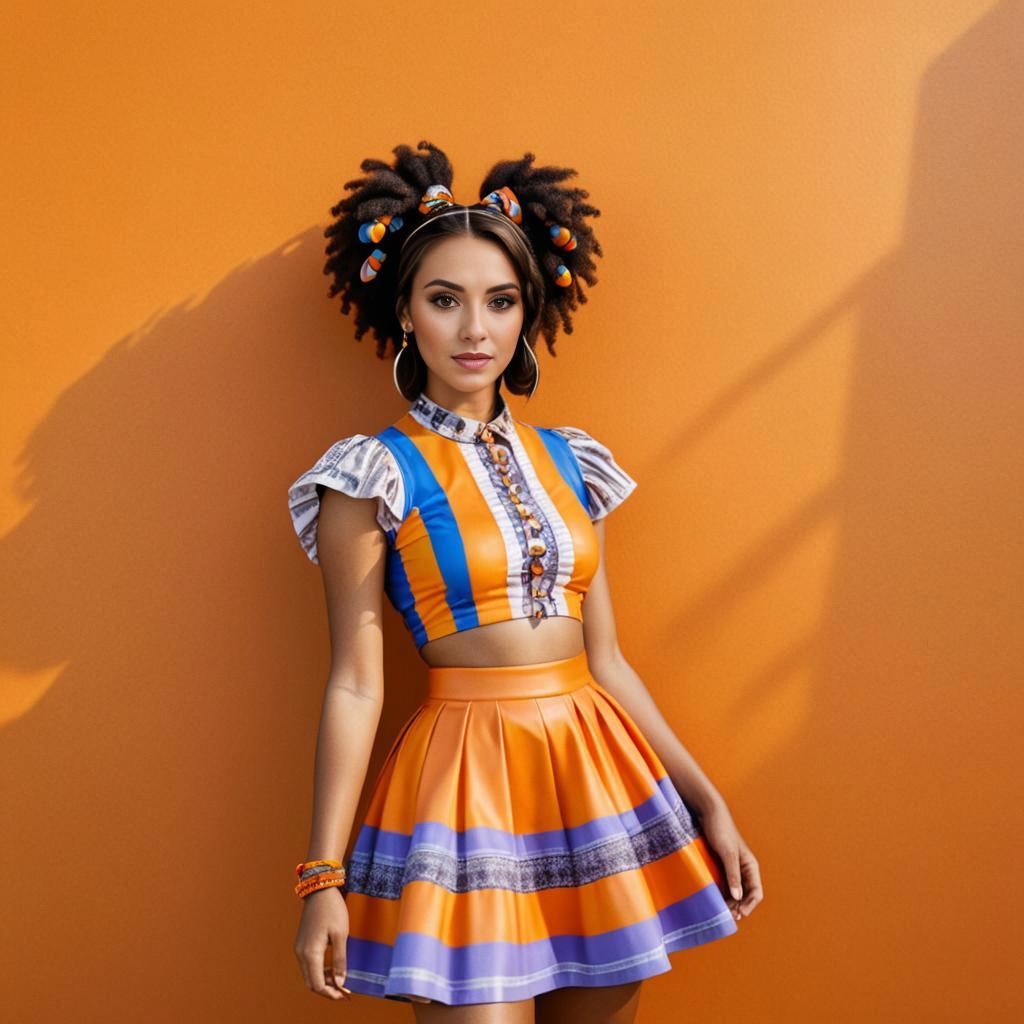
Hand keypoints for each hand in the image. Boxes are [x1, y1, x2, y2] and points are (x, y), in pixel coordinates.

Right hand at [293, 886, 352, 1000]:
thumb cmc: (332, 910)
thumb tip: (340, 982)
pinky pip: (308, 965)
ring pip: (309, 974)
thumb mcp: (341, 934)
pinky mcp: (302, 943)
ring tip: (340, 979)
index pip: (317, 984)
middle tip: (343, 991)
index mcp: (310, 953)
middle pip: (311, 983)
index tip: (344, 995)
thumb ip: (340, 960)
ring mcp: (299, 948)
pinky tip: (332, 967)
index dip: (330, 994)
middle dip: (327, 990)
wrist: (319, 890)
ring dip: (323, 980)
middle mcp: (301, 954)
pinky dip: (319, 971)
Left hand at [694, 799, 762, 921]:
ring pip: (734, 892)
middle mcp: (744, 869)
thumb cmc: (721, 830)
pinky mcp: (721, 866)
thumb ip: (733, 874)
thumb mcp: (727, 853)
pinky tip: (714, 901)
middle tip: (728, 917)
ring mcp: (732, 868)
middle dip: (739, 907)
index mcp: (751, 866)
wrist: (708, 813)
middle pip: (746, 895)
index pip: (756, 892)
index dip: (749, 905)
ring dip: (730, 903)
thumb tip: (738, 896)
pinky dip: (721, 894)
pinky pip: (724, 885)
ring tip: (721, 913)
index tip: (739, 914)